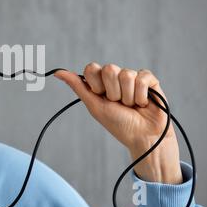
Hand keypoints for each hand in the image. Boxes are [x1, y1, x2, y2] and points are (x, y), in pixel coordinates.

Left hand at [55, 63, 182, 183]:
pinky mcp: (150, 81)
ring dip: (128, 96)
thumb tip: (57, 72)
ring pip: (126, 74)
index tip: (100, 97)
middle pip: (109, 69)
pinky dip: (141, 95)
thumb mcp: (94, 105)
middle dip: (113, 91)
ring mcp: (133, 78)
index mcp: (101, 83)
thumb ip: (77, 86)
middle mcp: (116, 78)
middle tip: (118, 103)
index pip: (92, 68)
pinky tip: (144, 103)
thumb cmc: (118, 124)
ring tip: (132, 106)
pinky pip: (142, 78)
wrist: (143, 137)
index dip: (96, 84)